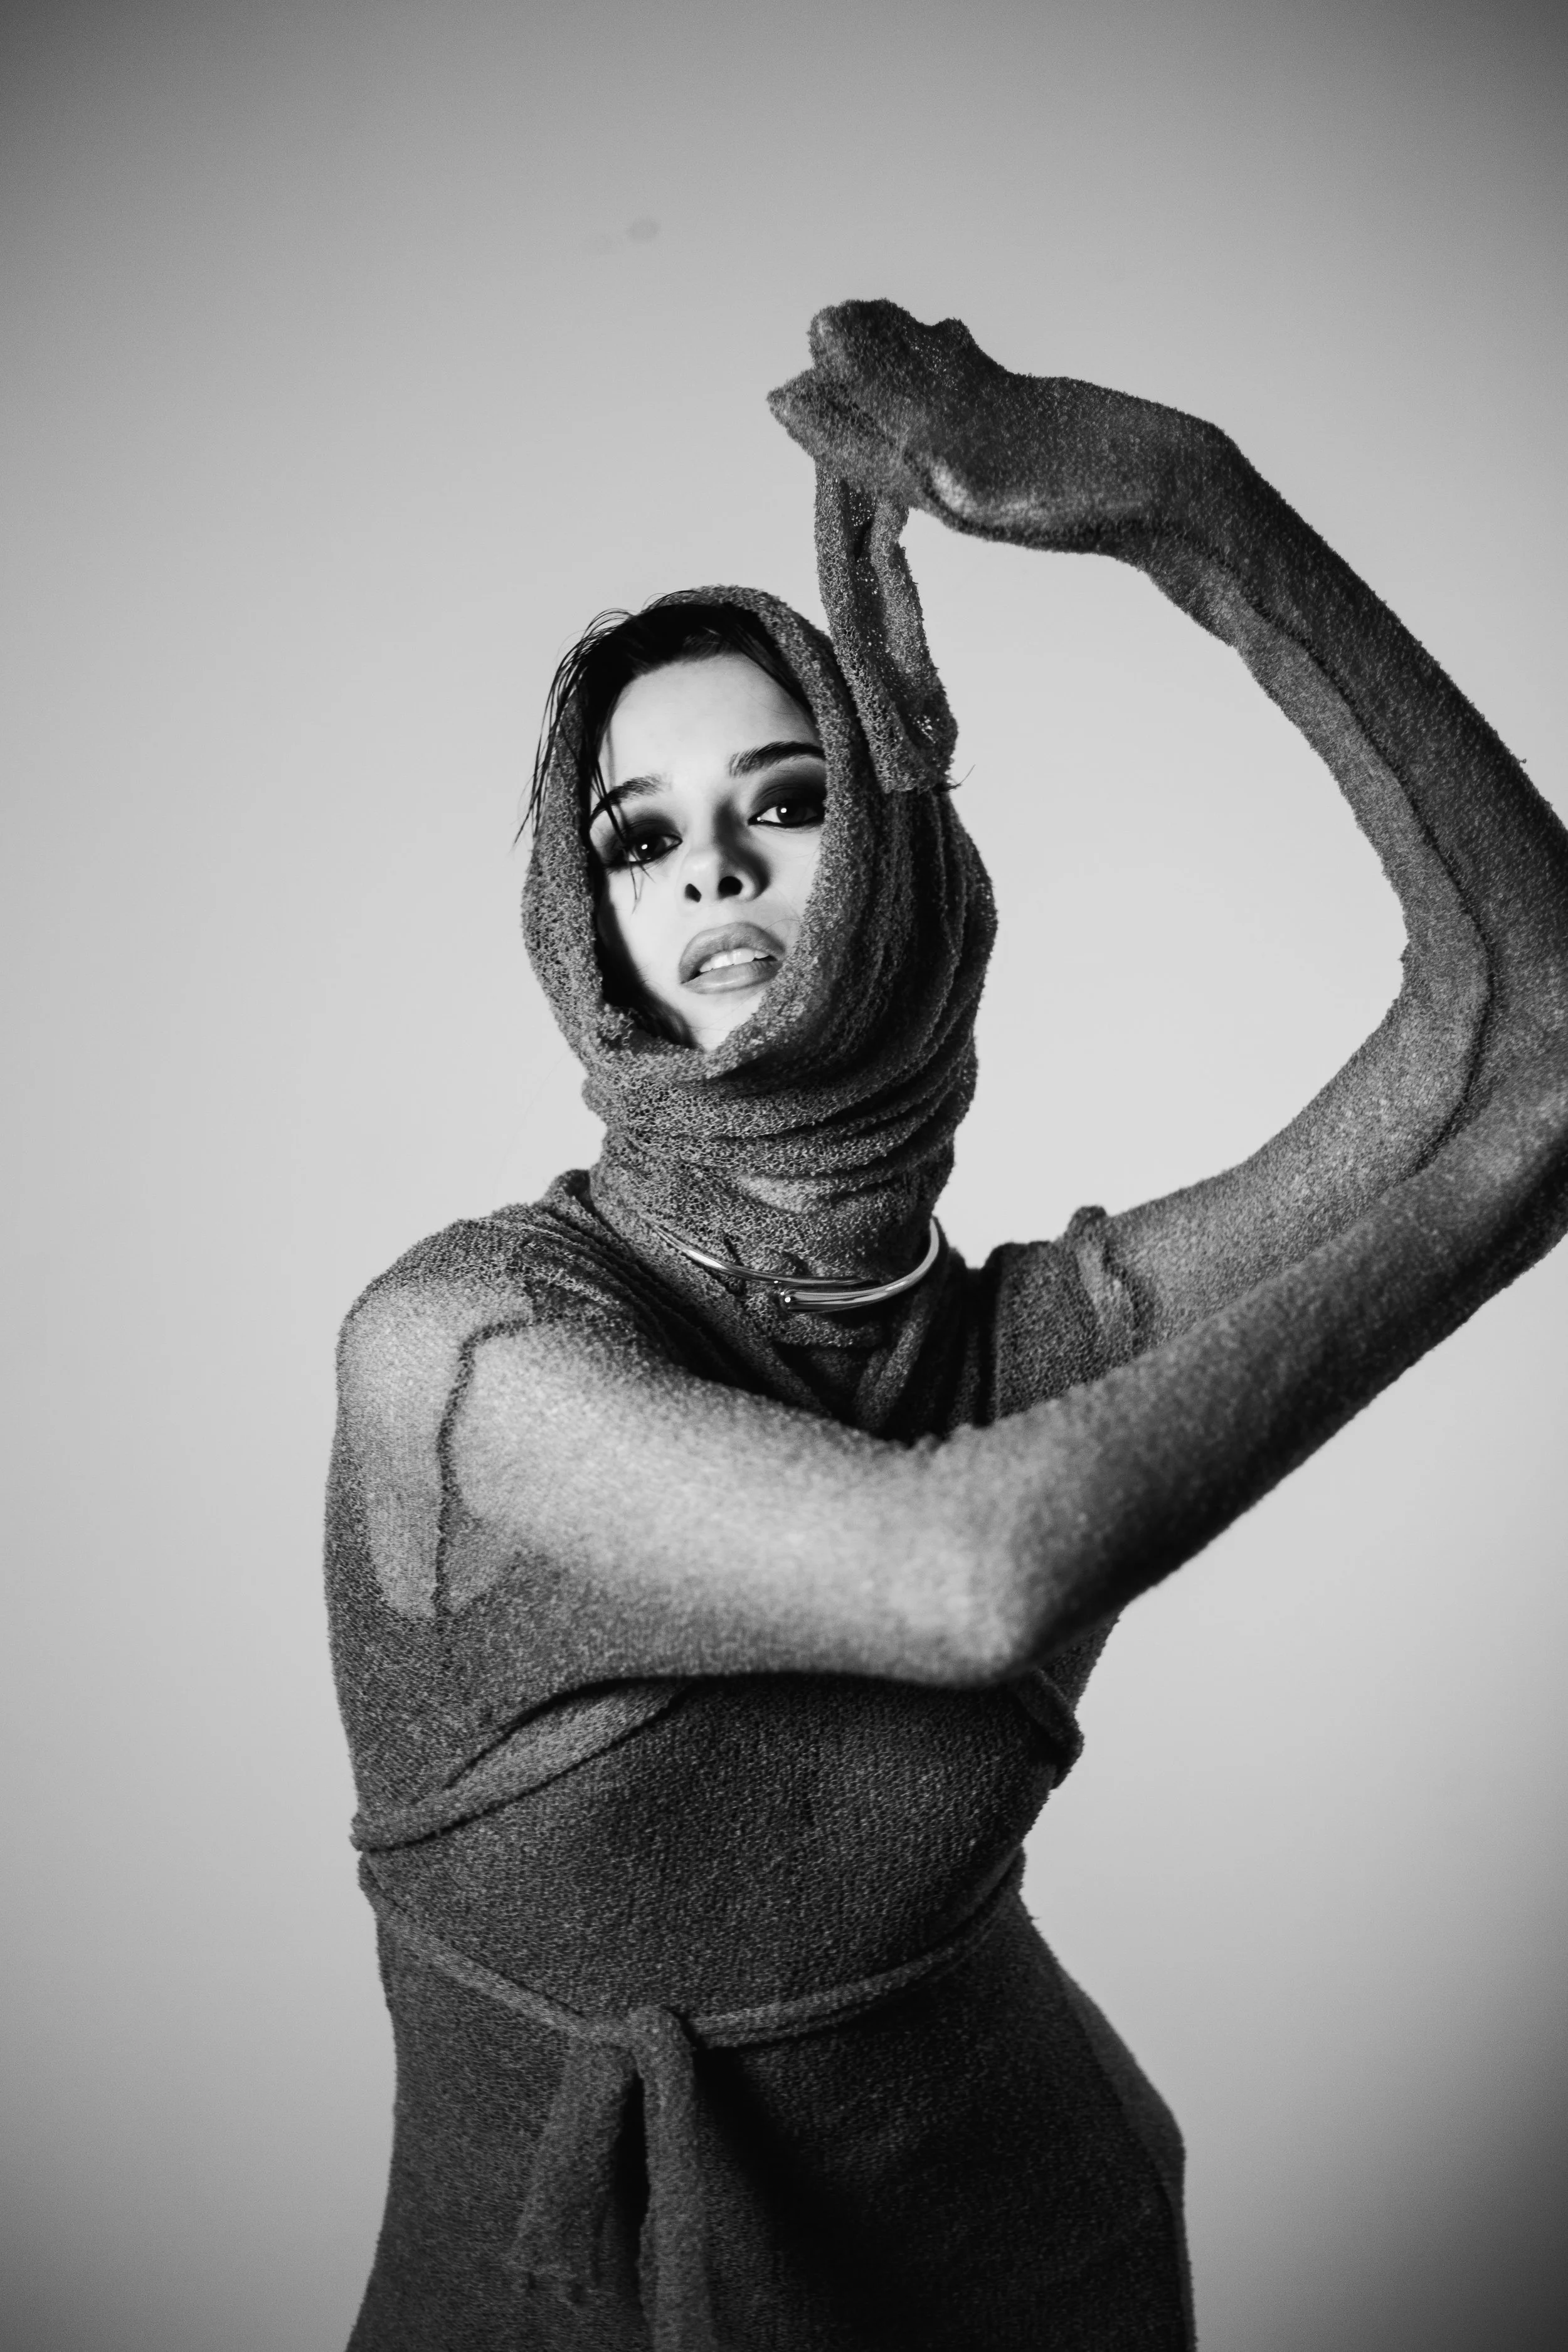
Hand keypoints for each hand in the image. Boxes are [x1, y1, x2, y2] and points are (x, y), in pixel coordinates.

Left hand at [770, 300, 1225, 550]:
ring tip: (856, 315)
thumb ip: (944, 439)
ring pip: (934, 399)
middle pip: (892, 424)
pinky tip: (944, 330)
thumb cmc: (1110, 495)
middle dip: (856, 380)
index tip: (788, 391)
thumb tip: (886, 421)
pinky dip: (954, 359)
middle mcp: (965, 472)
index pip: (869, 457)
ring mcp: (1000, 446)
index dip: (827, 425)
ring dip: (898, 357)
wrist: (1185, 502)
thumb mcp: (1015, 467)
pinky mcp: (1035, 424)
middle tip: (824, 325)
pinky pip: (982, 390)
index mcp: (951, 494)